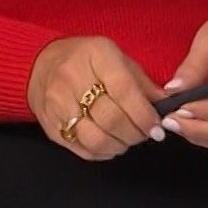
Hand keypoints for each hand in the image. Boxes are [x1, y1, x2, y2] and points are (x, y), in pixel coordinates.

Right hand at [27, 36, 167, 161]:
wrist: (39, 64)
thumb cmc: (86, 60)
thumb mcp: (117, 59)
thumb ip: (142, 83)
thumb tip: (167, 106)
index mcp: (96, 55)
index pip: (124, 90)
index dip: (144, 114)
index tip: (156, 128)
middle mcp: (72, 77)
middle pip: (111, 119)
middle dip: (135, 133)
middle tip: (145, 135)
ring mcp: (57, 103)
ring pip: (96, 139)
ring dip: (119, 145)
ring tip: (127, 140)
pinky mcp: (50, 125)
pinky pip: (81, 149)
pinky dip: (102, 152)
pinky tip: (110, 144)